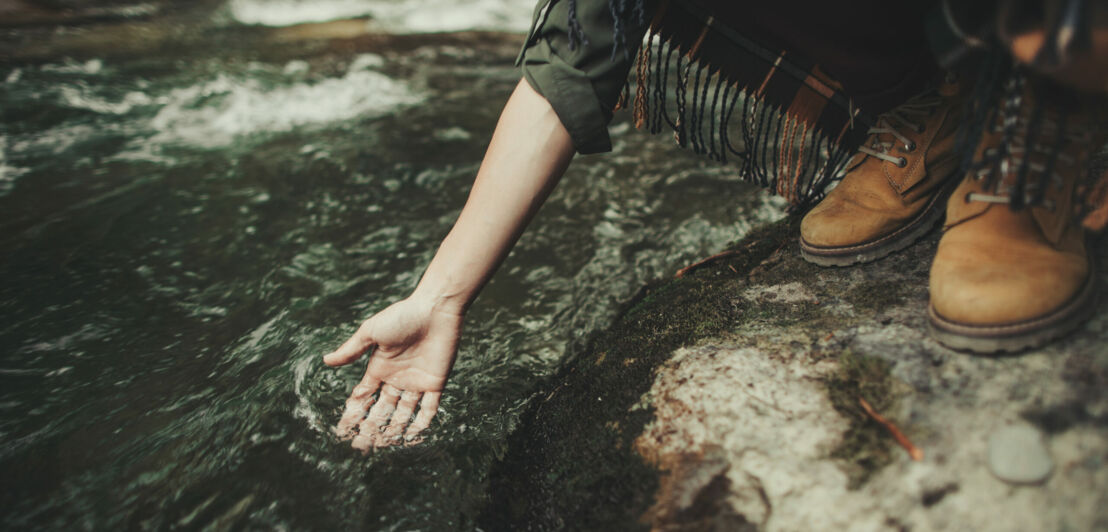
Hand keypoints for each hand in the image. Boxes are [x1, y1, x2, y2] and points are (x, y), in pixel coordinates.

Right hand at [322, 296, 461, 450]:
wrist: (435, 309)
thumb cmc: (402, 316)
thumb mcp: (371, 332)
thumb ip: (352, 350)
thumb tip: (326, 361)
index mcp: (379, 368)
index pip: (363, 397)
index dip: (353, 414)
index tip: (342, 431)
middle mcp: (396, 379)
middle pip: (381, 410)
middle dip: (370, 428)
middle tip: (360, 447)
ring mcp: (416, 382)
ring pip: (403, 413)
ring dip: (393, 429)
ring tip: (382, 446)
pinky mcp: (436, 383)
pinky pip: (429, 408)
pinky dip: (421, 424)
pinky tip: (411, 438)